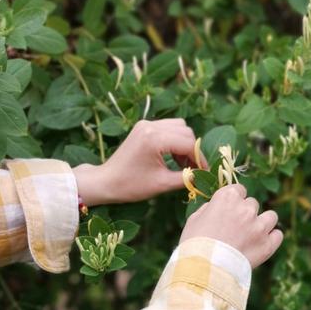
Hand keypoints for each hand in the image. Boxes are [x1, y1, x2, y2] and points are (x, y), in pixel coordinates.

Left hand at [72, 118, 206, 206]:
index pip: (188, 143)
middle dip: (193, 150)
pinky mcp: (144, 127)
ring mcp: (146, 124)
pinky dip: (175, 141)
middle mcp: (151, 125)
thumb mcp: (162, 184)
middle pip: (186, 131)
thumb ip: (186, 178)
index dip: (199, 158)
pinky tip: (172, 158)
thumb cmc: (131, 185)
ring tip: (183, 164)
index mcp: (155, 138)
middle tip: (193, 170)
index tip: (204, 172)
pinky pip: (168, 128)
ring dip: (185, 144)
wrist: (106, 181)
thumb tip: (203, 176)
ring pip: (178, 127)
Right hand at [180, 184, 282, 268]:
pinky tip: (263, 243)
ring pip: (271, 217)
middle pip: (253, 204)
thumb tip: (218, 207)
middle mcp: (246, 208)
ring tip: (253, 235)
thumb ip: (210, 208)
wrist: (204, 270)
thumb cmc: (195, 245)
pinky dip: (272, 238)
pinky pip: (278, 235)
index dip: (234, 200)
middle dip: (246, 214)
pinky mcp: (267, 245)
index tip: (230, 210)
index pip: (239, 189)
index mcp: (228, 197)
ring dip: (263, 223)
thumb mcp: (195, 219)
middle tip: (236, 229)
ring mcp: (259, 227)